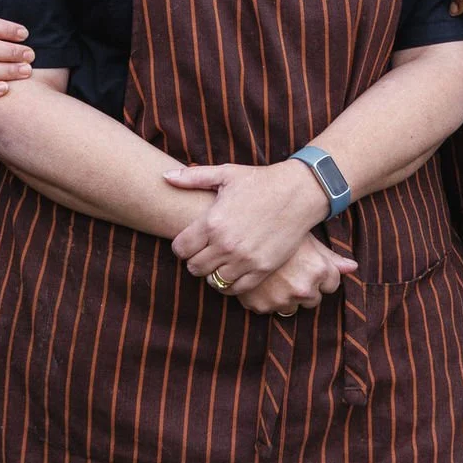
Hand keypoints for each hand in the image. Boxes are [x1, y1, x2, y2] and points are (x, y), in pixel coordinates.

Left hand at [165, 158, 356, 302]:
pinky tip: (233, 271)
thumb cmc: (260, 181)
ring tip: (218, 262)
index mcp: (212, 222)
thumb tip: (164, 176)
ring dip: (212, 274)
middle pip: (194, 268)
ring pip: (214, 281)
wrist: (298, 193)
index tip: (188, 242)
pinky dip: (231, 284)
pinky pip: (237, 289)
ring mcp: (245, 259)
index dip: (181, 246)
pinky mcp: (262, 269)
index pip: (180, 249)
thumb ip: (192, 177)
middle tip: (202, 253)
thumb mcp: (225, 174)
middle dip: (194, 261)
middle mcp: (226, 244)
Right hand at [234, 237, 354, 314]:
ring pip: (291, 308)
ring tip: (274, 276)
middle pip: (313, 299)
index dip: (320, 273)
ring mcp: (282, 299)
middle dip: (304, 288)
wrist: (236, 230)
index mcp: (319, 270)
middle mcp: (304, 288)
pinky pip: (269, 309)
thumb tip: (353, 267)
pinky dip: (265, 299)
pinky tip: (260, 282)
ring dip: (285, 297)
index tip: (307, 264)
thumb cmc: (274, 228)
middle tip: (289, 270)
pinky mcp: (261, 306)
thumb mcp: (305, 237)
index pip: (332, 284)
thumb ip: (330, 257)